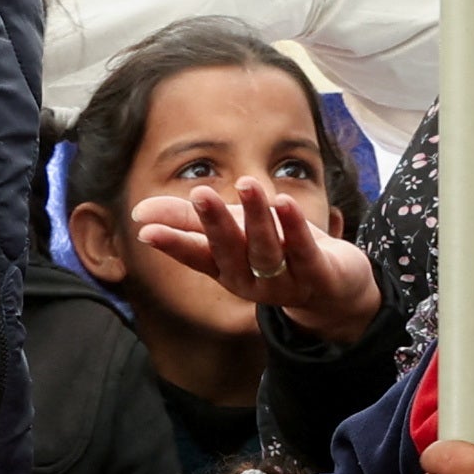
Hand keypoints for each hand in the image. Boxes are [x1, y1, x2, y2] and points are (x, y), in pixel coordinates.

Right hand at [132, 181, 384, 347]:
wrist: (333, 288)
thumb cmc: (274, 251)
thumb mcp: (232, 231)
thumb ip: (188, 220)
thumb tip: (139, 212)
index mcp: (225, 269)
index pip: (195, 255)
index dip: (173, 244)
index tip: (146, 231)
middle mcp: (250, 280)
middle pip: (229, 250)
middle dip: (215, 223)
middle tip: (199, 194)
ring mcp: (284, 282)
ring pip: (266, 249)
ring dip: (257, 216)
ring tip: (247, 184)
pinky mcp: (317, 276)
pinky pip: (303, 250)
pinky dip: (293, 226)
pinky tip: (285, 202)